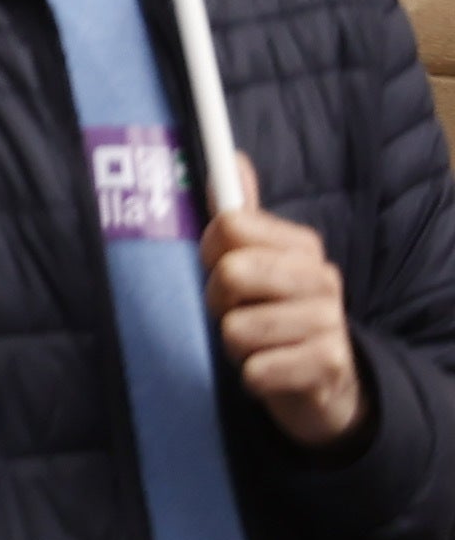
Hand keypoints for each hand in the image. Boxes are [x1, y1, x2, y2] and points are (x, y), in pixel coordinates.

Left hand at [209, 159, 364, 448]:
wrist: (326, 380)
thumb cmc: (275, 311)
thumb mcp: (260, 260)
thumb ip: (242, 214)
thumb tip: (232, 158)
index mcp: (302, 245)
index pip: (229, 225)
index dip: (210, 252)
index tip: (220, 268)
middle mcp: (322, 278)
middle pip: (230, 274)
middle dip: (218, 301)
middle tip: (236, 312)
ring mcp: (328, 323)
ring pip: (236, 328)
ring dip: (235, 344)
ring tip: (257, 343)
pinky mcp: (325, 367)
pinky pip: (255, 370)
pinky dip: (252, 376)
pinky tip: (273, 369)